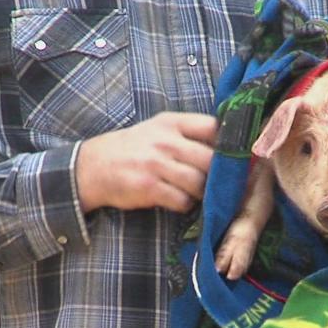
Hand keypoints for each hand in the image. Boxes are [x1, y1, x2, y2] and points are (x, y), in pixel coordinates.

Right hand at [75, 111, 217, 212]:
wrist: (94, 166)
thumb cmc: (134, 148)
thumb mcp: (159, 129)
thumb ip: (189, 133)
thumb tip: (229, 147)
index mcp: (172, 122)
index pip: (213, 127)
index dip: (229, 144)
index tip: (234, 156)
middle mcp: (165, 141)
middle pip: (211, 160)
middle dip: (218, 175)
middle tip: (218, 182)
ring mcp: (156, 164)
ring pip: (199, 183)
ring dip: (202, 193)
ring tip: (195, 192)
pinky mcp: (148, 188)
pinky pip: (182, 201)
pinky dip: (185, 205)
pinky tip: (178, 200)